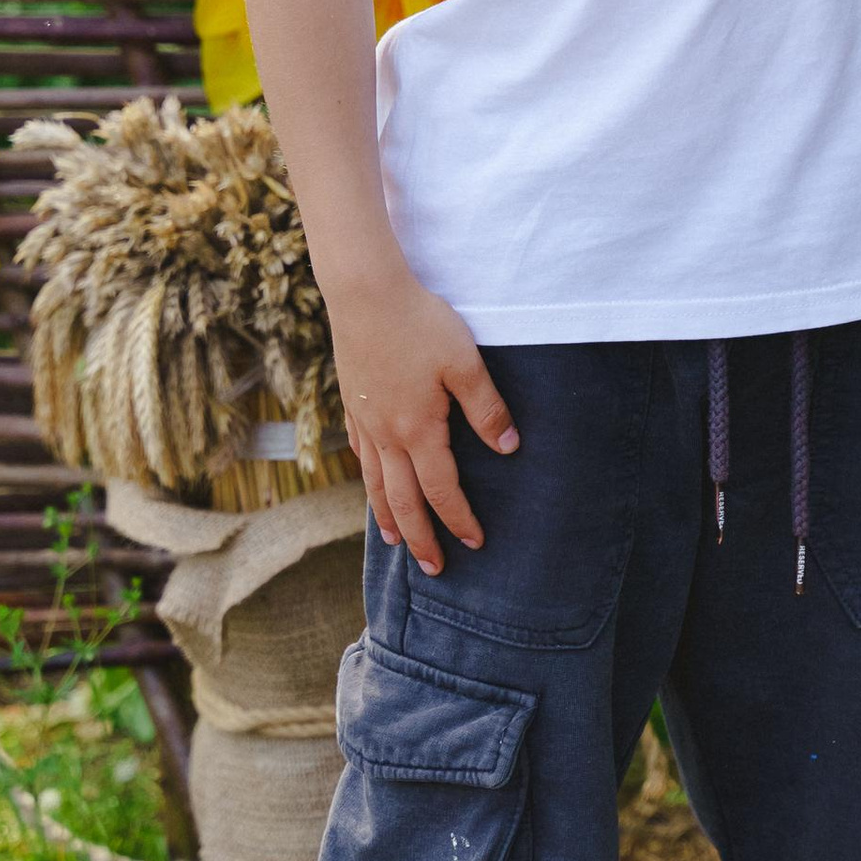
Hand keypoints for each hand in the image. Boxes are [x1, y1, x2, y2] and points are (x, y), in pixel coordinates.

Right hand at [328, 265, 518, 571]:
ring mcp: (364, 421)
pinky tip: (372, 484)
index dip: (459, 519)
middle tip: (433, 568)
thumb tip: (509, 449)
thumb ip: (487, 408)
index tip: (475, 542)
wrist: (364, 292)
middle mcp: (386, 434)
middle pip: (403, 501)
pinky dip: (368, 481)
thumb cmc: (420, 323)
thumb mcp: (465, 362)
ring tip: (395, 542)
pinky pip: (361, 456)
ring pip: (375, 483)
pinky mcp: (351, 403)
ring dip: (387, 517)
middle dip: (420, 538)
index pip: (442, 489)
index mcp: (418, 429)